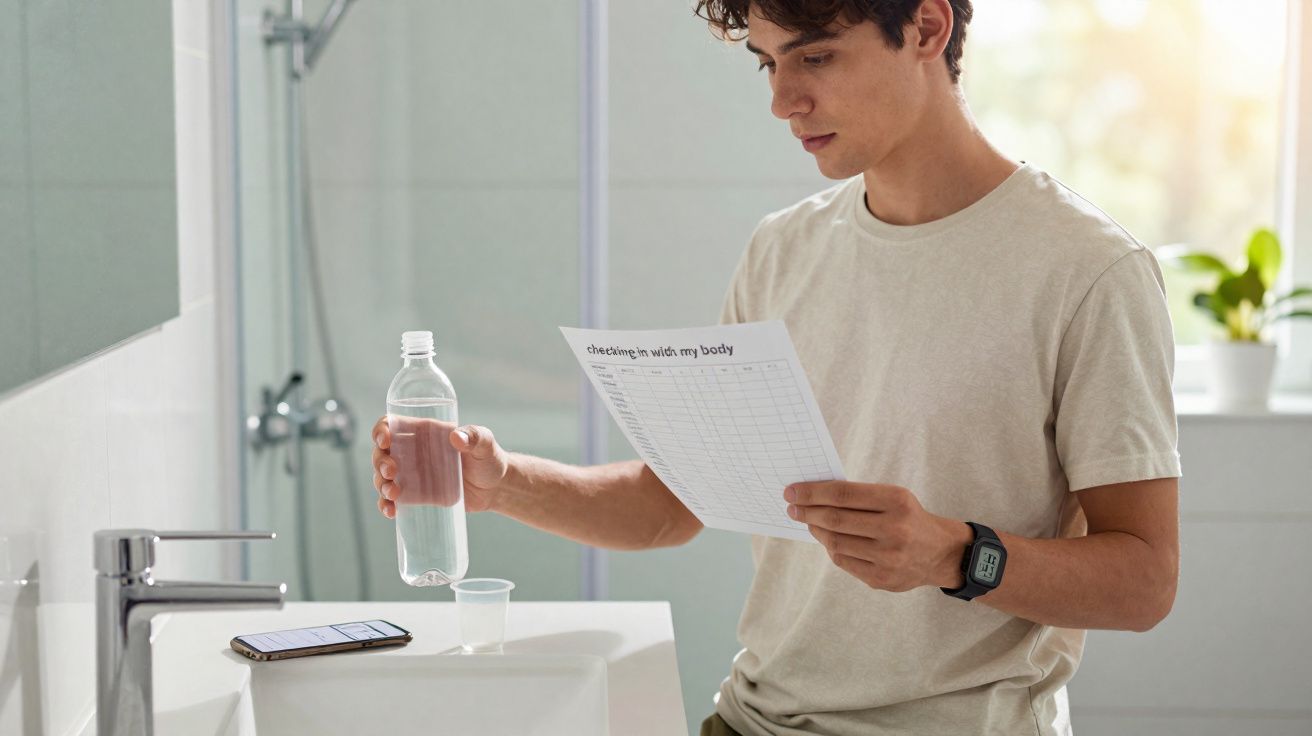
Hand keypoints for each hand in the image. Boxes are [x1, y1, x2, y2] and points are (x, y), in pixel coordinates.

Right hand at [371, 417, 509, 518]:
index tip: (385, 441)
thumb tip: (457, 437)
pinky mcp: (416, 495)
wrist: (495, 488)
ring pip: (383, 477)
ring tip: (392, 494)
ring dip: (381, 485)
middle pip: (382, 453)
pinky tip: (390, 511)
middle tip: (392, 472)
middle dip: (380, 462)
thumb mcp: (485, 444)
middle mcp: (412, 452)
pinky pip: (392, 499)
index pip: (392, 425)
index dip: (381, 431)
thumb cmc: (489, 459)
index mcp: (423, 433)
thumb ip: (475, 436)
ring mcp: (411, 475)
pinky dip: (386, 505)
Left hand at [784, 481, 969, 591]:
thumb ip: (859, 497)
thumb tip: (814, 496)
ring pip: (835, 542)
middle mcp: (893, 529)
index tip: (792, 491)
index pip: (843, 495)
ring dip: (816, 530)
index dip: (812, 493)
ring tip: (808, 521)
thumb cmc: (910, 519)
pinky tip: (826, 539)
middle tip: (792, 507)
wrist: (942, 553)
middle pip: (835, 519)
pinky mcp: (881, 579)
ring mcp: (887, 557)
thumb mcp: (894, 497)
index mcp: (896, 501)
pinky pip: (843, 561)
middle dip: (807, 511)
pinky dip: (830, 548)